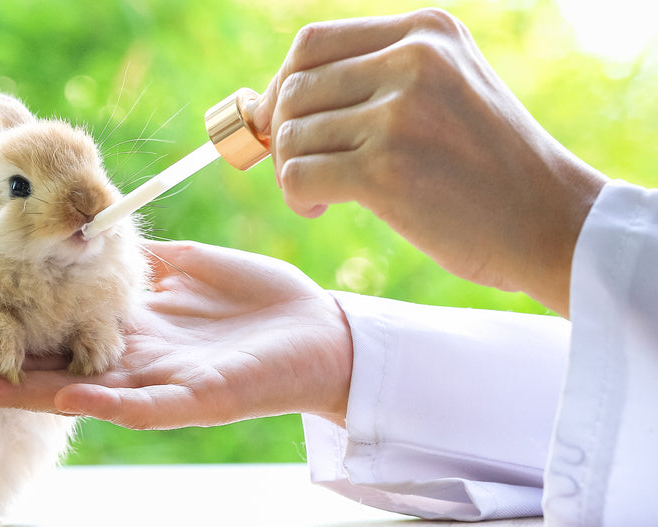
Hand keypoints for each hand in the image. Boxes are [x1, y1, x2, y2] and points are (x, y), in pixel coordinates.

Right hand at [0, 240, 352, 429]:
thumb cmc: (260, 299)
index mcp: (126, 329)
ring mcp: (156, 387)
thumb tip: (102, 232)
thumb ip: (145, 259)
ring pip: (74, 393)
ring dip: (20, 389)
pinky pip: (136, 406)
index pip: (50, 328)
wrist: (322, 331)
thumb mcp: (191, 267)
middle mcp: (129, 363)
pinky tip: (59, 394)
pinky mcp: (191, 403)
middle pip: (44, 364)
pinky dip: (97, 401)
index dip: (3, 320)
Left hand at [251, 8, 607, 315]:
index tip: (284, 121)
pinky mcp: (387, 170)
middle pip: (295, 89)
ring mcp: (400, 115)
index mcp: (426, 33)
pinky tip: (321, 207)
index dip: (284, 85)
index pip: (313, 43)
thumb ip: (375, 80)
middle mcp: (413, 61)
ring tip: (322, 193)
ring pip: (293, 135)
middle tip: (302, 168)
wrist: (551, 222)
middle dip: (284, 134)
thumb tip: (270, 100)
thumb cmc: (489, 166)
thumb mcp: (447, 90)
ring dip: (292, 171)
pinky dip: (297, 195)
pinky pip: (298, 174)